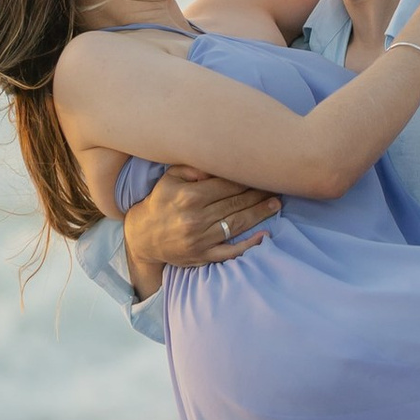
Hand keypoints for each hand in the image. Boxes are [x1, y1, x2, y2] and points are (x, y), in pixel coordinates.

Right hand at [121, 168, 280, 287]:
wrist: (142, 237)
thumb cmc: (160, 202)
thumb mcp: (170, 178)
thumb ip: (194, 168)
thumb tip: (218, 164)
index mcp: (190, 196)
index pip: (227, 184)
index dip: (247, 178)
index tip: (262, 172)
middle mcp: (196, 218)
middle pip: (236, 203)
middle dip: (258, 193)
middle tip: (277, 185)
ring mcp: (200, 239)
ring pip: (237, 223)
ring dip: (260, 213)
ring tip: (276, 204)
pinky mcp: (203, 256)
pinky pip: (230, 251)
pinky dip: (248, 245)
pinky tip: (264, 236)